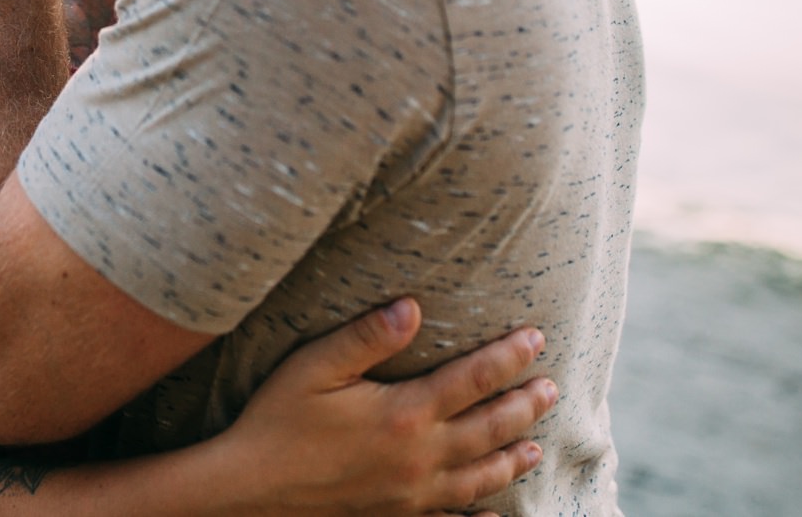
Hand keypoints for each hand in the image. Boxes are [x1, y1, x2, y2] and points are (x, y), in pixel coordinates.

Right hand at [215, 301, 553, 515]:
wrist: (250, 491)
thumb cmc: (276, 420)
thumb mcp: (314, 366)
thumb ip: (366, 336)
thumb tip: (413, 306)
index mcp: (404, 414)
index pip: (472, 379)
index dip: (508, 357)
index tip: (535, 337)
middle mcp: (420, 458)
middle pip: (490, 429)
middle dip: (524, 405)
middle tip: (552, 388)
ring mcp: (412, 496)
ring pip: (481, 477)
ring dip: (513, 457)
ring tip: (536, 444)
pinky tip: (495, 513)